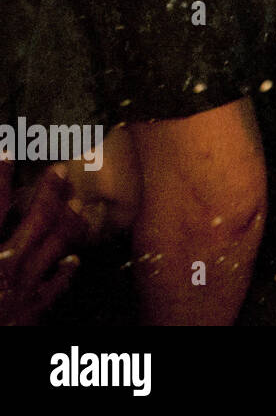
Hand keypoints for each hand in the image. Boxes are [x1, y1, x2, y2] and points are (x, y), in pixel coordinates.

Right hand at [0, 162, 86, 324]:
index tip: (6, 154)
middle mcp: (4, 265)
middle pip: (36, 219)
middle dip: (49, 192)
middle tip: (59, 170)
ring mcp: (22, 287)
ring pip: (55, 246)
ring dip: (69, 222)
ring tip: (78, 205)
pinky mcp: (31, 311)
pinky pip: (55, 287)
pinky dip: (67, 271)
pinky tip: (75, 259)